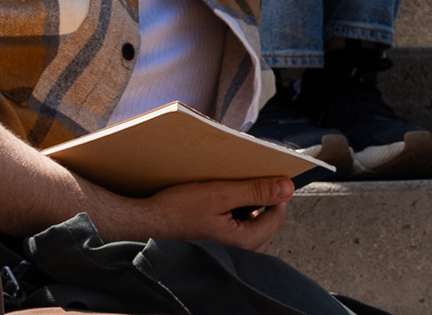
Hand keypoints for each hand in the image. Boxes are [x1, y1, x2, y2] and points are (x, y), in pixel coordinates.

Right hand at [88, 176, 293, 251]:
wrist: (144, 224)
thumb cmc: (175, 211)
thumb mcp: (219, 193)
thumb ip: (255, 190)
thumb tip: (287, 187)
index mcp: (245, 242)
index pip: (279, 216)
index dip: (275, 193)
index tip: (265, 176)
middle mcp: (241, 253)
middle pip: (269, 223)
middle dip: (262, 203)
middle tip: (244, 185)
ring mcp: (229, 253)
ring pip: (254, 228)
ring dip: (248, 210)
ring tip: (229, 194)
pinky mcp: (218, 248)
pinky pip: (238, 232)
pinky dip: (235, 218)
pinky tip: (218, 206)